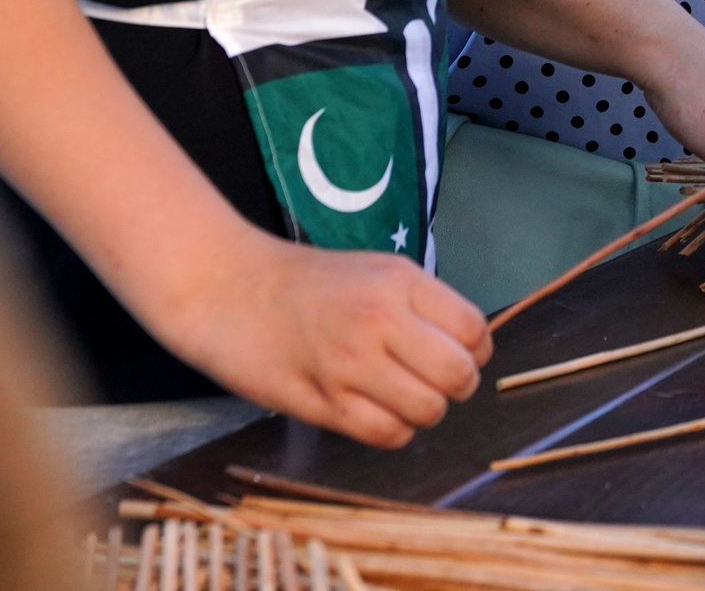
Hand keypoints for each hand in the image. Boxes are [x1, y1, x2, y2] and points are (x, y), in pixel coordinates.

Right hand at [143, 228, 490, 448]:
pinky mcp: (321, 402)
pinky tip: (374, 411)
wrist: (229, 288)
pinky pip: (386, 434)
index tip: (457, 354)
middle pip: (458, 375)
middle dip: (455, 387)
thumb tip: (470, 347)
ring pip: (427, 412)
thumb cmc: (307, 283)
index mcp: (400, 282)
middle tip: (433, 381)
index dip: (475, 351)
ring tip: (399, 396)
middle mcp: (381, 319)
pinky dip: (391, 430)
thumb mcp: (376, 271)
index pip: (474, 330)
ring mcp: (350, 363)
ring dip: (422, 412)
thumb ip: (423, 305)